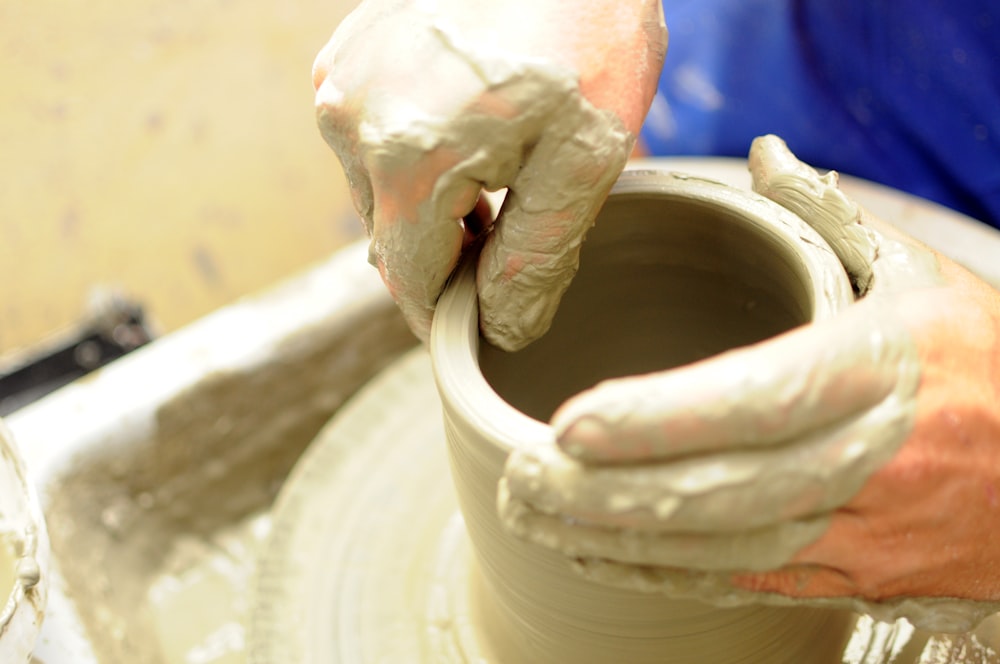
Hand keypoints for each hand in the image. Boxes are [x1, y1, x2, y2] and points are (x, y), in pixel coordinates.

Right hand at [313, 0, 666, 348]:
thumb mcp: (586, 154)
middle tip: (508, 251)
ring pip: (380, 193)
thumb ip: (537, 257)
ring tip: (499, 186)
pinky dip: (417, 160)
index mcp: (407, 157)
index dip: (447, 316)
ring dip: (431, 210)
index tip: (483, 327)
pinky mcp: (347, 56)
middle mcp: (352, 121)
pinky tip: (471, 141)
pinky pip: (373, 141)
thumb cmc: (586, 24)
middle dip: (446, 261)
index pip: (410, 282)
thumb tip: (502, 329)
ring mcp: (341, 82)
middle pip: (391, 240)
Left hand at [498, 135, 999, 631]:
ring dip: (618, 539)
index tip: (570, 424)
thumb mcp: (921, 274)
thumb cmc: (989, 363)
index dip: (660, 419)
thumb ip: (826, 220)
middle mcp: (869, 459)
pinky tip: (596, 555)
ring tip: (530, 514)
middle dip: (611, 494)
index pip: (755, 399)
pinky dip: (664, 570)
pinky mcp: (855, 577)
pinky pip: (747, 580)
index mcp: (880, 370)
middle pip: (724, 491)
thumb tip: (761, 156)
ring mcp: (862, 532)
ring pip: (725, 549)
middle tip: (520, 476)